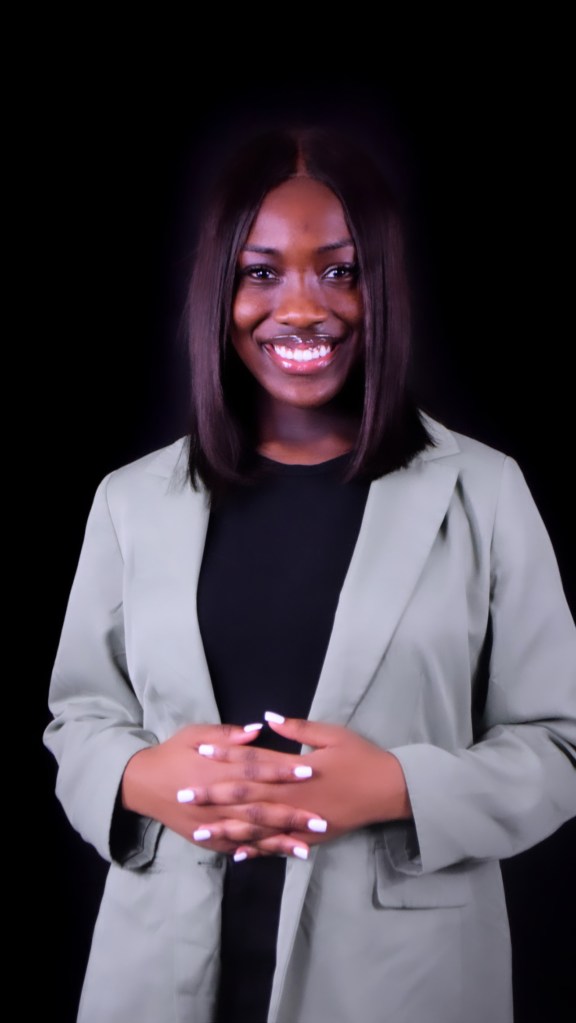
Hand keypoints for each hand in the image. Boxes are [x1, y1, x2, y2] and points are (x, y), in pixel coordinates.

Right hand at [120, 722, 322, 857]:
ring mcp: (211, 824)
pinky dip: (258, 851)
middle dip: (291, 813)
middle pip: (258, 806)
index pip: (255, 769)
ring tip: (308, 846)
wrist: (142, 783)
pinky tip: (279, 855)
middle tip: (321, 818)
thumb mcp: (195, 734)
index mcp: (216, 768)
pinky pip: (236, 847)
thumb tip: (257, 730)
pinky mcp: (207, 839)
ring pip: (250, 833)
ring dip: (280, 840)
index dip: (283, 771)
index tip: (310, 771)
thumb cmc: (173, 752)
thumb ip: (227, 735)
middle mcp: (216, 799)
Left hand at [198, 714, 411, 859]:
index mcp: (295, 769)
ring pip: (257, 826)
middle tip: (184, 795)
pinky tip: (237, 853)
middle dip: (212, 795)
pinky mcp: (310, 836)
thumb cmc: (361, 757)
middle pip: (246, 796)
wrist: (390, 790)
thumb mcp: (332, 734)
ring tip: (198, 832)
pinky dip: (258, 849)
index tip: (200, 751)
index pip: (253, 760)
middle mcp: (293, 796)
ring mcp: (300, 820)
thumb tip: (268, 719)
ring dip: (226, 828)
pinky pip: (279, 845)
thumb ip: (298, 728)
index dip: (225, 754)